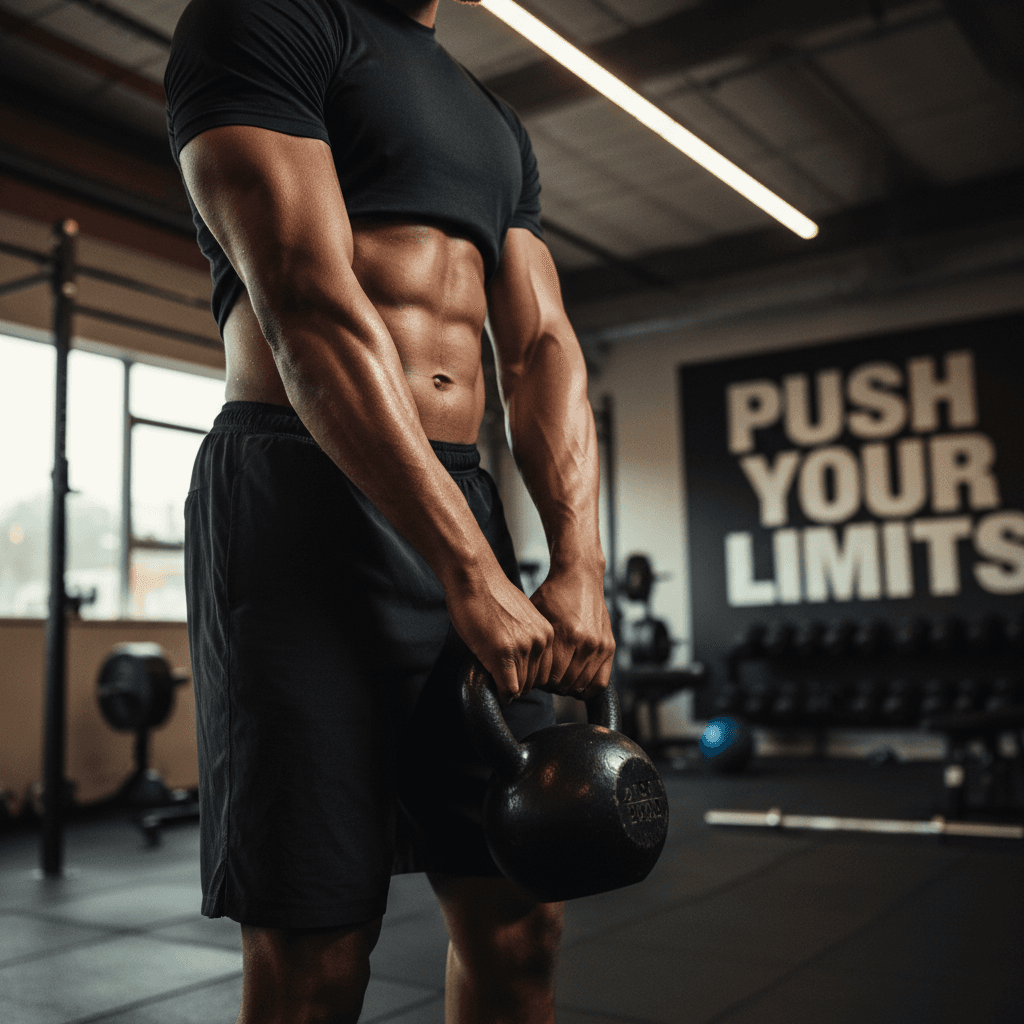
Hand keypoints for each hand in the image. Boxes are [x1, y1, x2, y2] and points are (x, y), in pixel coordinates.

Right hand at [446, 560, 553, 704]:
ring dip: (508, 688)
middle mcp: (539, 642)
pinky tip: (495, 690)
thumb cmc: (490, 595)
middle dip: (517, 684)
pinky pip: (508, 688)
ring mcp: (522, 649)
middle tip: (501, 681)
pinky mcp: (502, 654)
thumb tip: (521, 660)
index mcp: (546, 633)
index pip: (544, 671)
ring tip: (495, 681)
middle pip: (533, 682)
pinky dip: (502, 694)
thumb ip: (525, 637)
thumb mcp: (520, 617)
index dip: (527, 677)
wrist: (475, 578)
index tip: (514, 676)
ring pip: (521, 687)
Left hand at [530, 564, 614, 699]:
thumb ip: (535, 644)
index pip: (552, 677)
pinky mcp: (609, 646)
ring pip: (583, 685)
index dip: (540, 682)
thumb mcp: (537, 617)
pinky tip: (577, 685)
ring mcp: (600, 645)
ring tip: (559, 682)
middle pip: (566, 683)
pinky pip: (601, 681)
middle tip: (544, 682)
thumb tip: (522, 669)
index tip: (534, 679)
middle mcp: (586, 642)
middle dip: (552, 687)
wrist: (580, 576)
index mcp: (566, 635)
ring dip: (569, 688)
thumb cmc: (553, 595)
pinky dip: (588, 688)